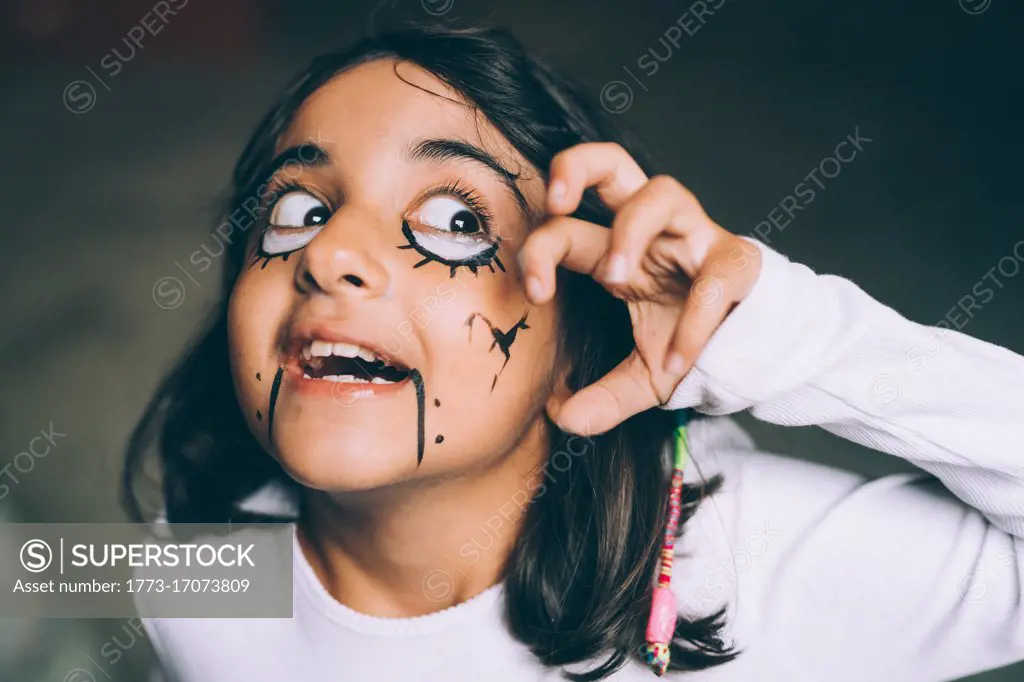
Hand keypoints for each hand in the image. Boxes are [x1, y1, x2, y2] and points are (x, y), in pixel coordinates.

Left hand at [519, 142, 761, 434]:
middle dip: (576, 167)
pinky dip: (693, 319)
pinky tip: (677, 359)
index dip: (541, 249)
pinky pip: (714, 275)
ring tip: (615, 276)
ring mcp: (697, 239)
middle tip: (556, 204)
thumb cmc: (696, 346)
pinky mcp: (738, 261)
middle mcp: (653, 232)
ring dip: (630, 227)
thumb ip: (604, 398)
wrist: (760, 354)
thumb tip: (563, 421)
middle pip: (611, 164)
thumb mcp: (644, 378)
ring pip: (662, 191)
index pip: (566, 226)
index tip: (535, 292)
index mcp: (617, 251)